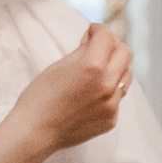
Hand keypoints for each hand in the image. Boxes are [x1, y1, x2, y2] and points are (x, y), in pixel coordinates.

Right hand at [14, 30, 131, 158]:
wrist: (35, 132)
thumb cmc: (40, 97)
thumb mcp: (59, 66)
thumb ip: (82, 50)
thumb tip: (94, 39)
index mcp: (93, 66)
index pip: (106, 36)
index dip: (97, 30)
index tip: (91, 33)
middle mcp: (107, 84)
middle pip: (125, 53)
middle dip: (112, 46)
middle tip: (98, 48)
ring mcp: (112, 104)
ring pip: (126, 76)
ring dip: (115, 68)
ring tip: (97, 72)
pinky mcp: (111, 119)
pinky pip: (118, 98)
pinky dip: (109, 91)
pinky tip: (91, 95)